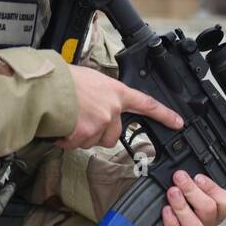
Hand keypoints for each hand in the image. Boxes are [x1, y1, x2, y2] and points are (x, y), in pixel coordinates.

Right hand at [62, 65, 182, 150]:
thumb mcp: (93, 80)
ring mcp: (100, 124)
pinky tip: (62, 126)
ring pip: (94, 141)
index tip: (177, 122)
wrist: (48, 88)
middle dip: (99, 132)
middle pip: (114, 134)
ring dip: (82, 136)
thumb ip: (104, 94)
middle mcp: (112, 109)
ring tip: (69, 118)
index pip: (147, 104)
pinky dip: (68, 140)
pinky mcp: (86, 136)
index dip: (164, 115)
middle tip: (82, 119)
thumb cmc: (65, 80)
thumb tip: (102, 103)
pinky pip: (77, 145)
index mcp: (117, 92)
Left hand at [161, 170, 225, 225]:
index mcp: (215, 207)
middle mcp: (207, 222)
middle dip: (192, 191)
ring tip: (172, 193)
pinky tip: (165, 210)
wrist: (159, 219)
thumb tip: (182, 162)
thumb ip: (189, 176)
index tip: (197, 177)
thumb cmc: (177, 198)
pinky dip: (171, 224)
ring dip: (182, 207)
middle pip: (209, 210)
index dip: (212, 188)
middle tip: (179, 178)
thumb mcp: (186, 184)